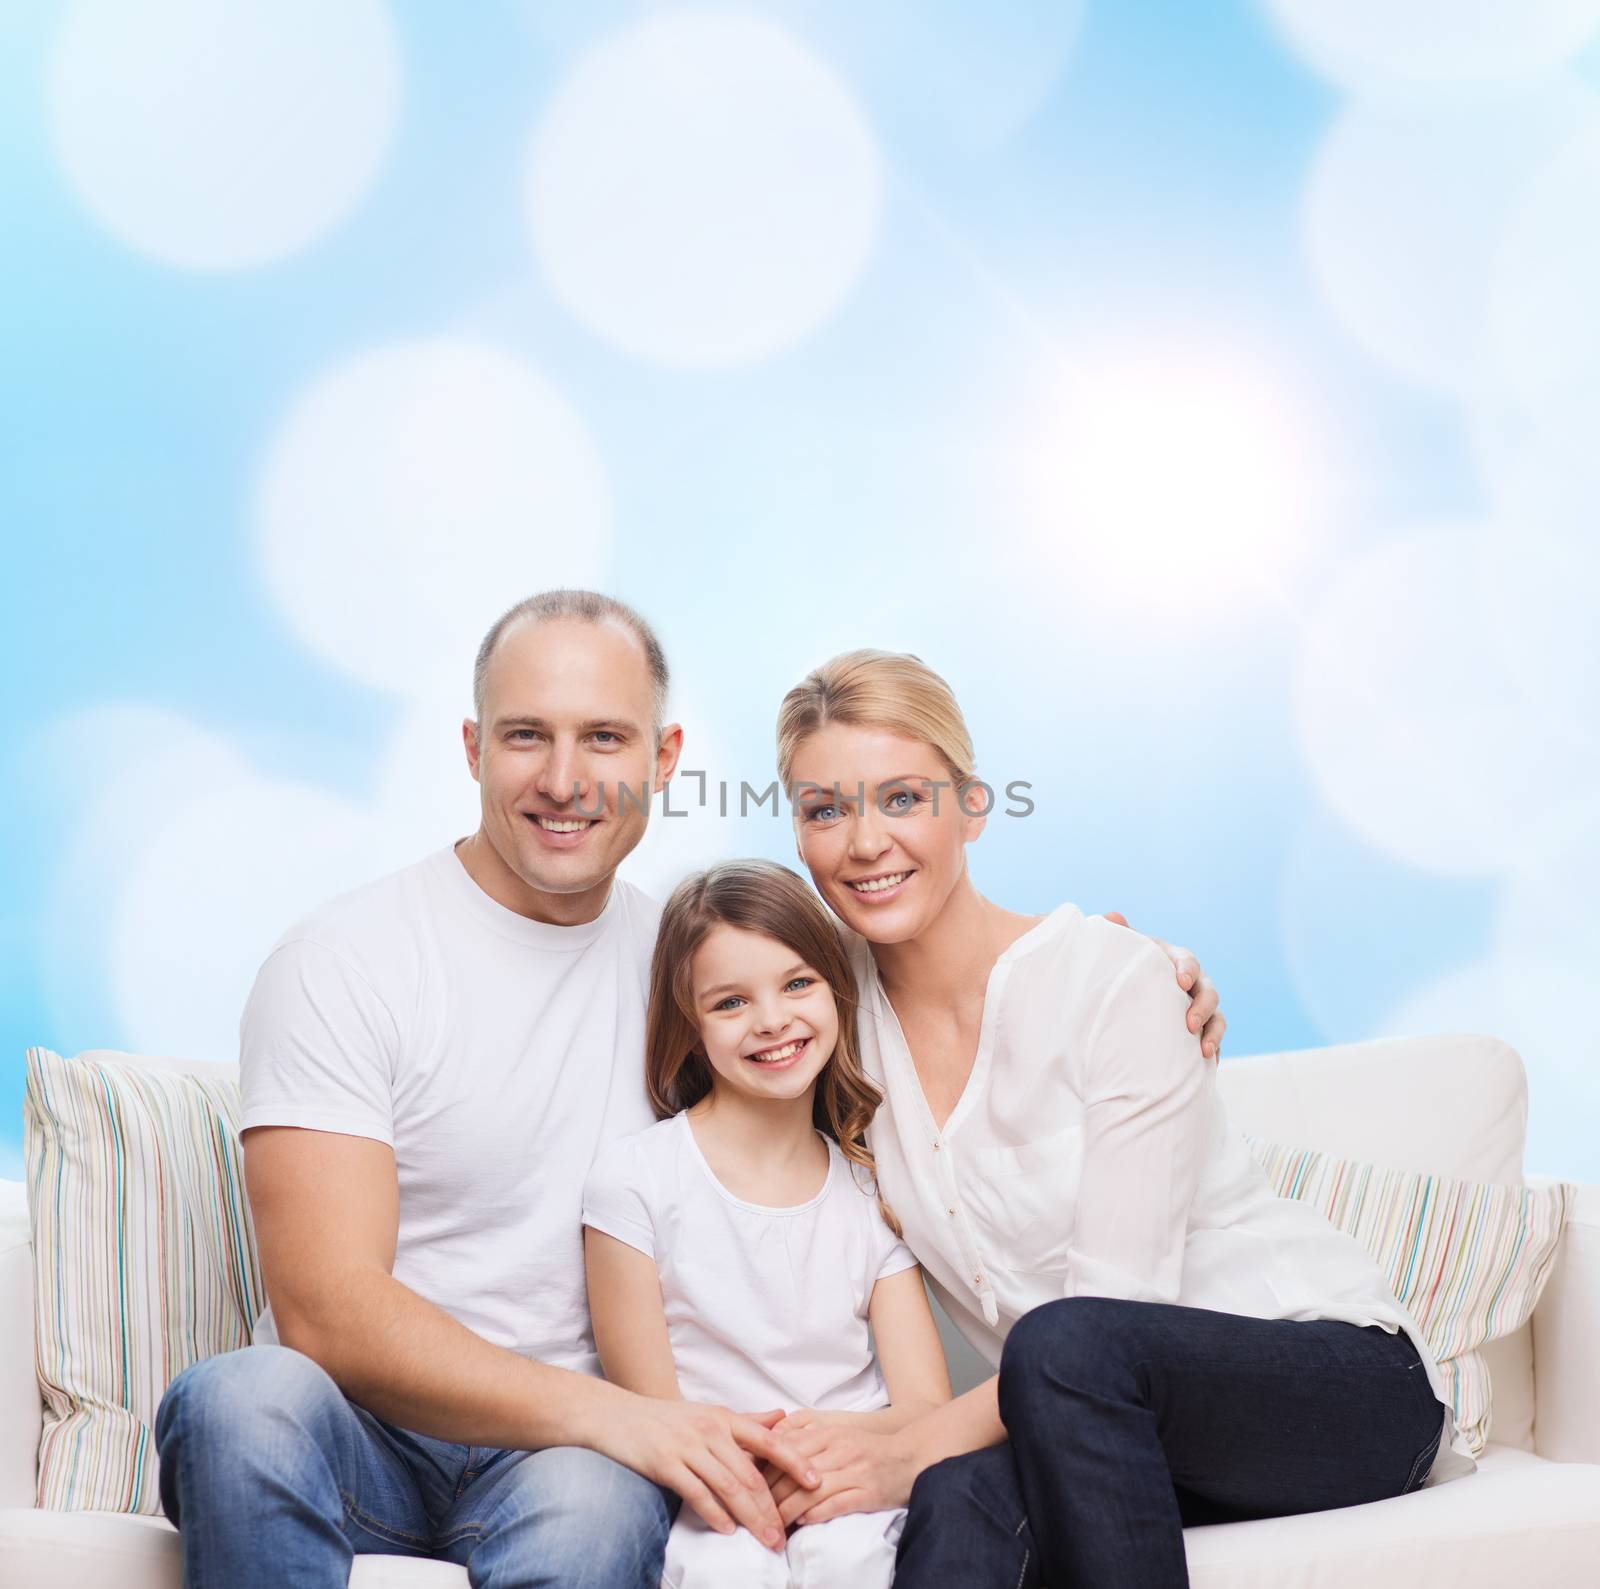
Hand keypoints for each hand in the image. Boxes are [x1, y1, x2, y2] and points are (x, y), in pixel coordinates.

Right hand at [591, 1396, 816, 1551]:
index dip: (794, 1461)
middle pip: (750, 1473)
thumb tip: (782, 1417)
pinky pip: (696, 1491)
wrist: (618, 1416)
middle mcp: (710, 1430)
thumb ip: (746, 1421)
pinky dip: (714, 1512)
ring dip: (750, 1517)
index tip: (816, 1482)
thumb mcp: (709, 1414)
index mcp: (725, 1418)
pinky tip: (727, 1529)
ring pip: (728, 1485)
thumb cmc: (668, 1419)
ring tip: (765, 1539)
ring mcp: (688, 1446)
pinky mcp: (665, 1463)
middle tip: (785, 1535)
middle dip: (771, 1507)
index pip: (768, 1439)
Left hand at [767, 1422, 918, 1526]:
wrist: (909, 1457)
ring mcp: (854, 1471)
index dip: (767, 1468)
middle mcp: (840, 1449)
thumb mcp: (837, 1435)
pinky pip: (835, 1504)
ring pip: (811, 1491)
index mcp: (830, 1432)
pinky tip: (802, 1521)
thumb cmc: (867, 1450)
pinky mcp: (867, 1493)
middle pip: (795, 1471)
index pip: (788, 1448)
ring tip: (775, 1521)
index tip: (751, 1485)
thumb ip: (808, 1440)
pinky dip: (815, 1514)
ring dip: (788, 1509)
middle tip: (757, 1510)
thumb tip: (772, 1453)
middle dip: (772, 1493)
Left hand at [1105, 912, 1224, 1060]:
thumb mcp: (1125, 953)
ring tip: (1204, 1051)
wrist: (1131, 994)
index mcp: (1174, 960)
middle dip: (1203, 1007)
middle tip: (1190, 1024)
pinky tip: (1209, 1063)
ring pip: (1217, 1017)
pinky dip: (1215, 1048)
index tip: (1181, 982)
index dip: (1187, 970)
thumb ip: (1121, 935)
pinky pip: (1215, 1038)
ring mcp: (1200, 1006)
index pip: (1188, 961)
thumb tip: (1111, 916)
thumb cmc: (1128, 969)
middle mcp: (1193, 983)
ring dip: (1214, 1033)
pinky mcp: (1202, 1028)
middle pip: (1209, 991)